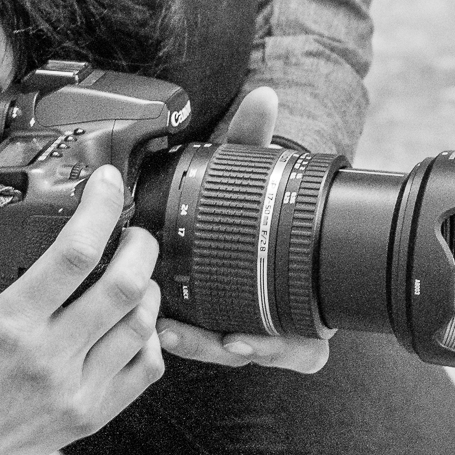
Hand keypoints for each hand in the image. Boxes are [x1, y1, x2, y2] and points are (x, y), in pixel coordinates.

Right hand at [0, 165, 162, 454]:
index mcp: (10, 323)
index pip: (73, 253)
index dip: (100, 209)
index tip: (105, 184)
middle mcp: (49, 358)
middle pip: (124, 285)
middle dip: (140, 244)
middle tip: (132, 230)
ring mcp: (76, 391)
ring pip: (143, 324)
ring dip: (148, 287)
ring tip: (135, 273)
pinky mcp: (93, 415)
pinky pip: (147, 367)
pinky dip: (149, 336)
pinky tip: (132, 322)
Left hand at [155, 86, 331, 375]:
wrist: (246, 205)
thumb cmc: (256, 198)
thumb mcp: (252, 169)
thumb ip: (254, 137)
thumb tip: (262, 96)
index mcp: (302, 295)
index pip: (302, 343)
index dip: (278, 349)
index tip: (239, 338)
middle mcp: (278, 316)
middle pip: (258, 357)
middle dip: (221, 351)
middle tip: (183, 336)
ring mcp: (246, 323)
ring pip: (226, 356)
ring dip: (194, 348)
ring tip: (161, 330)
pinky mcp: (214, 324)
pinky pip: (205, 346)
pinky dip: (184, 340)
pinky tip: (152, 327)